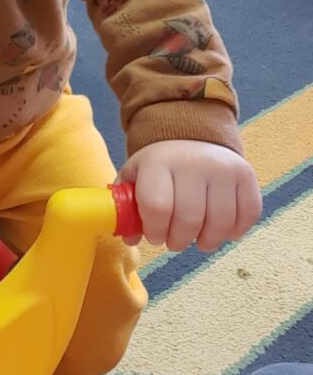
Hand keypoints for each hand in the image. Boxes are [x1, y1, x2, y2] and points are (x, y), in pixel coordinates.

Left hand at [118, 139, 261, 251]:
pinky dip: (234, 231)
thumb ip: (127, 206)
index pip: (157, 207)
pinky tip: (221, 230)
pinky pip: (247, 214)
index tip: (154, 234)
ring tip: (197, 239)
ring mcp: (222, 168)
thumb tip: (130, 238)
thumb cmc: (160, 164)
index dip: (154, 230)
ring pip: (219, 223)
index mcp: (158, 162)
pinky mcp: (245, 175)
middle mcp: (193, 162)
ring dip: (206, 241)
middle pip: (189, 220)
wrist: (191, 133)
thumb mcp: (135, 176)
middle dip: (178, 240)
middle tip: (174, 240)